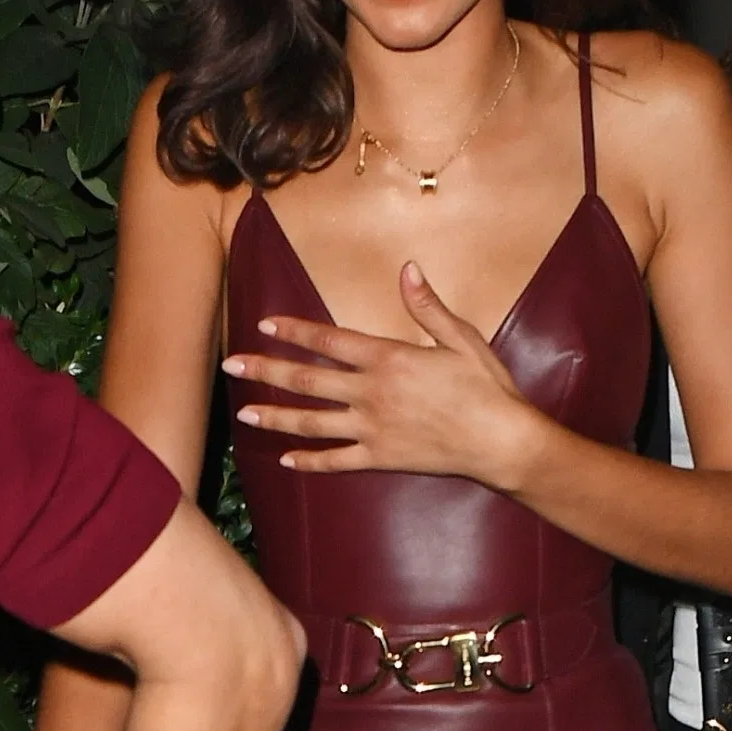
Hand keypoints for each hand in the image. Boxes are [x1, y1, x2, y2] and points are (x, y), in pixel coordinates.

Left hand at [224, 262, 550, 488]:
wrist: (501, 442)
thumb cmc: (486, 387)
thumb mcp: (461, 338)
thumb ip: (427, 307)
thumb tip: (408, 269)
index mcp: (387, 359)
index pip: (328, 340)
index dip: (293, 331)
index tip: (264, 324)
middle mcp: (371, 394)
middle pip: (307, 380)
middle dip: (265, 371)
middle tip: (231, 366)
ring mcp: (372, 429)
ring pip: (311, 422)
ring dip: (275, 416)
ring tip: (245, 411)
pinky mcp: (380, 458)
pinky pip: (336, 461)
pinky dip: (309, 461)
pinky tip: (286, 458)